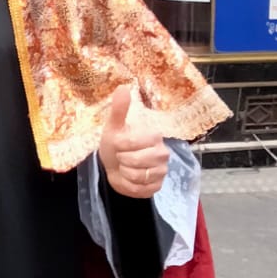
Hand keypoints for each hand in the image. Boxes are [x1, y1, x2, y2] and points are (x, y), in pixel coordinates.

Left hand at [98, 85, 168, 200]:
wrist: (114, 166)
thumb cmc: (115, 144)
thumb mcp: (114, 126)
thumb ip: (119, 109)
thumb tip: (122, 87)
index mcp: (154, 136)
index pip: (131, 143)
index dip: (118, 146)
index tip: (117, 145)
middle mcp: (163, 153)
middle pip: (135, 161)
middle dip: (121, 160)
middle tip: (121, 157)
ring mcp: (162, 171)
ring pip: (137, 176)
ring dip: (124, 173)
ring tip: (125, 167)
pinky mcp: (158, 186)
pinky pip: (140, 190)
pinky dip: (129, 186)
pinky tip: (130, 179)